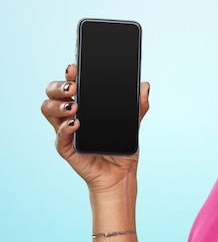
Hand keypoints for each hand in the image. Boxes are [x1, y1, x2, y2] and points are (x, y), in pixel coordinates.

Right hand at [41, 64, 150, 194]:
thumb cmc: (121, 145)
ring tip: (75, 106)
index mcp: (84, 103)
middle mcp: (71, 114)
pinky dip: (65, 128)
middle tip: (73, 87)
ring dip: (58, 105)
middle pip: (52, 93)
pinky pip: (59, 136)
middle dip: (58, 86)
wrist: (120, 173)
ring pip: (48, 109)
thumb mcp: (133, 122)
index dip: (69, 74)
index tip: (75, 68)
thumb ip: (139, 104)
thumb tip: (144, 86)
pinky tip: (76, 124)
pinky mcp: (66, 147)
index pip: (70, 83)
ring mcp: (66, 130)